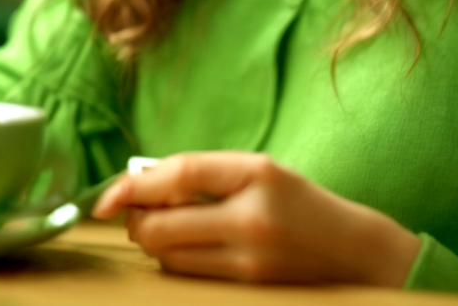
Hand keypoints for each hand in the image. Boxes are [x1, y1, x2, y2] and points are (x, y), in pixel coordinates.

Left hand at [92, 152, 420, 286]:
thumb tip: (137, 183)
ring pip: (169, 257)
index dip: (134, 185)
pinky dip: (176, 259)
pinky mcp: (248, 288)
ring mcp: (250, 261)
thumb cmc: (296, 202)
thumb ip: (200, 172)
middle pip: (162, 228)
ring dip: (156, 242)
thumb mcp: (256, 170)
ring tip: (173, 224)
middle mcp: (252, 220)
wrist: (353, 251)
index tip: (105, 196)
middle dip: (137, 220)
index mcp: (257, 175)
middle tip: (139, 210)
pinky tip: (190, 245)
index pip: (180, 175)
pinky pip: (189, 275)